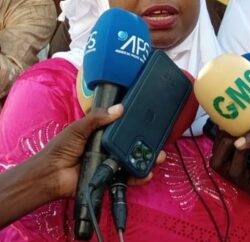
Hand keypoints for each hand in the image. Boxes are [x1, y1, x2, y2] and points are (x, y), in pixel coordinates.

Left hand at [37, 105, 164, 198]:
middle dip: (148, 144)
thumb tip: (119, 108)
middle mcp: (110, 148)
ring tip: (159, 157)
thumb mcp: (78, 128)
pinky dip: (138, 177)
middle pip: (133, 145)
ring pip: (134, 161)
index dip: (136, 125)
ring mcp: (111, 164)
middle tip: (160, 142)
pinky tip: (147, 173)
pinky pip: (127, 178)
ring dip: (148, 159)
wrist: (51, 175)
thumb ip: (96, 118)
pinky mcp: (110, 179)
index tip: (152, 121)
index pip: (123, 129)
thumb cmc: (61, 148)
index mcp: (103, 134)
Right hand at [209, 130, 249, 196]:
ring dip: (240, 152)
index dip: (217, 140)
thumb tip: (240, 110)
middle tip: (233, 130)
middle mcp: (240, 176)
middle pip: (218, 165)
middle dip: (224, 146)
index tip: (225, 125)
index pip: (216, 154)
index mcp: (236, 164)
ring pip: (235, 172)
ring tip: (249, 137)